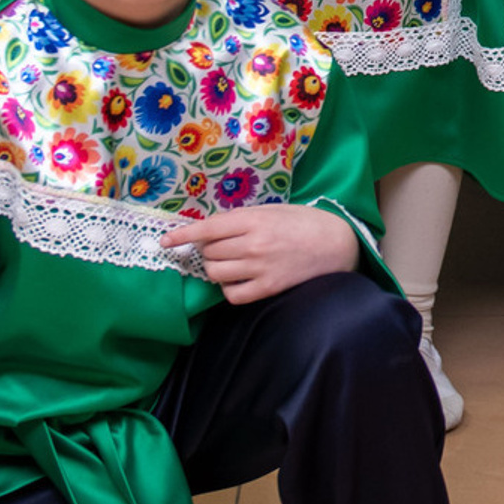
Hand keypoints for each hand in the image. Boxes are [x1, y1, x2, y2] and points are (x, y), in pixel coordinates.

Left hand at [160, 201, 360, 302]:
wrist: (338, 244)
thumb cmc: (305, 222)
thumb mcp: (273, 210)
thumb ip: (242, 218)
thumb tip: (211, 229)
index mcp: (254, 220)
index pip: (207, 229)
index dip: (182, 235)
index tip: (164, 241)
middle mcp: (253, 244)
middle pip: (208, 252)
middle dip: (208, 250)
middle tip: (222, 247)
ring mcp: (260, 268)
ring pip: (216, 273)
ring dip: (217, 268)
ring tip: (232, 263)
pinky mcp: (268, 288)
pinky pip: (232, 294)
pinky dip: (230, 288)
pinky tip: (239, 279)